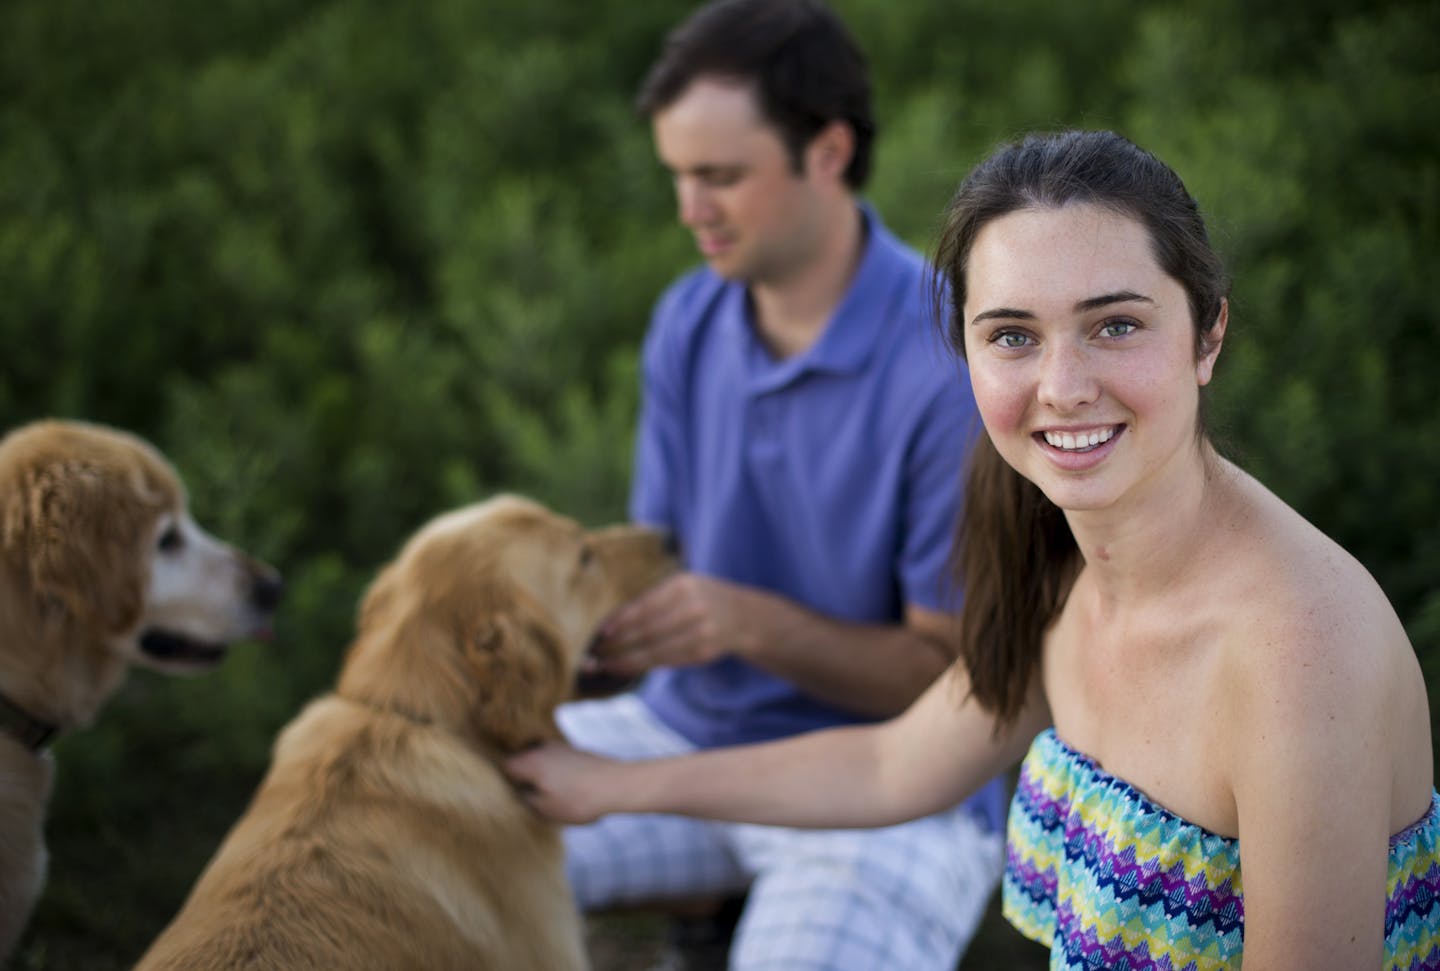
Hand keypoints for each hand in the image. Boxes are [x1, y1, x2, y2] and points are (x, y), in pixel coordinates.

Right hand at [503, 741, 625, 824]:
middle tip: (525, 797)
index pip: (504, 766)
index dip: (502, 780)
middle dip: (521, 777)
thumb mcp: (546, 809)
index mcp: (530, 761)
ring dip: (539, 775)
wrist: (617, 785)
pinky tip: (564, 789)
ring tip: (547, 795)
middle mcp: (542, 748)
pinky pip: (555, 761)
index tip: (506, 794)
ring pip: (539, 760)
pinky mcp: (575, 752)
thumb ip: (525, 799)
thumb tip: (516, 793)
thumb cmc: (579, 800)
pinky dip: (554, 773)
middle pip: (521, 760)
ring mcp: (560, 747)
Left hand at [585, 572, 755, 676]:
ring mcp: (701, 633)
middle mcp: (694, 609)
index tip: (601, 634)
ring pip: (656, 651)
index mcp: (684, 586)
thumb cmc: (700, 597)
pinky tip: (627, 668)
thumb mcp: (682, 586)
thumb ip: (652, 599)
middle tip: (596, 653)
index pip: (646, 607)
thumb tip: (612, 621)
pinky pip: (667, 662)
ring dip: (627, 660)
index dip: (621, 622)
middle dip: (619, 645)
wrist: (742, 616)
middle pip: (648, 631)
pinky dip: (644, 666)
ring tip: (606, 665)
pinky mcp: (702, 653)